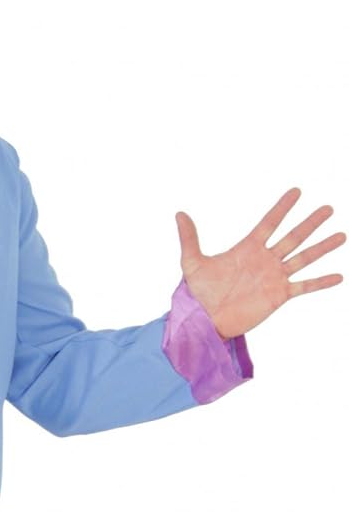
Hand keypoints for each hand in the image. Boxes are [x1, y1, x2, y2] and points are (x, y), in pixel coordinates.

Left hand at [177, 188, 343, 338]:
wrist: (204, 321)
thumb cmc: (197, 294)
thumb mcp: (192, 263)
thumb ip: (189, 238)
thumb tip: (179, 214)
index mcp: (248, 249)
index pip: (269, 223)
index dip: (282, 208)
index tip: (297, 191)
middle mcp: (265, 260)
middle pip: (293, 237)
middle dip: (311, 223)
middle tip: (329, 208)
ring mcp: (274, 277)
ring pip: (303, 258)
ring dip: (322, 247)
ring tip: (342, 235)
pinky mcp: (278, 296)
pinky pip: (304, 287)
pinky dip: (321, 282)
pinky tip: (339, 277)